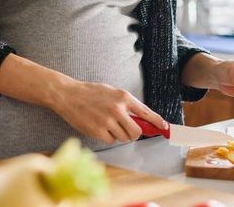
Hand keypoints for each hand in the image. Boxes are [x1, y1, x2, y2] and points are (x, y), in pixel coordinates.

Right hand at [50, 81, 166, 144]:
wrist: (68, 95)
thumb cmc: (89, 92)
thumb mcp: (111, 92)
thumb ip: (126, 104)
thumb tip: (141, 119)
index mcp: (123, 97)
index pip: (146, 112)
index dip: (157, 122)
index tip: (165, 128)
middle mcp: (118, 109)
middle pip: (136, 132)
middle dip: (133, 133)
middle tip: (125, 129)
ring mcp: (108, 121)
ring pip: (124, 137)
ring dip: (118, 134)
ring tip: (107, 123)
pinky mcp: (98, 131)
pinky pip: (111, 140)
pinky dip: (107, 137)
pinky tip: (99, 127)